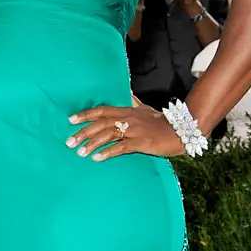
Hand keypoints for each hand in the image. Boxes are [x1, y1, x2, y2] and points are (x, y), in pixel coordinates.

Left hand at [66, 103, 184, 160]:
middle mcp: (128, 119)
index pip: (101, 110)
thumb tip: (126, 92)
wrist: (181, 131)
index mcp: (127, 110)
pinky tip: (97, 158)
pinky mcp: (141, 143)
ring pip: (108, 135)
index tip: (71, 120)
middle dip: (83, 132)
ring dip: (92, 143)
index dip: (86, 114)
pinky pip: (121, 147)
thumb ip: (133, 102)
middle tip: (69, 141)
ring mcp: (134, 131)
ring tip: (80, 152)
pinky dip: (108, 152)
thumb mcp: (145, 109)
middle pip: (101, 124)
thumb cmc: (161, 122)